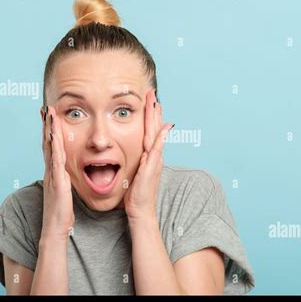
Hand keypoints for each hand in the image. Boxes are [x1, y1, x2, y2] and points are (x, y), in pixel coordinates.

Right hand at [40, 106, 74, 241]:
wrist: (55, 229)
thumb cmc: (62, 213)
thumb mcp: (65, 192)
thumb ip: (65, 181)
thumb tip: (68, 176)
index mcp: (54, 172)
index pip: (51, 148)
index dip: (50, 132)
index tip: (50, 117)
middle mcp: (51, 171)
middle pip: (47, 143)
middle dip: (47, 125)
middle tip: (45, 108)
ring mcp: (53, 175)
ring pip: (50, 148)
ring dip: (49, 130)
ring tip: (49, 114)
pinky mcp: (57, 181)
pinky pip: (56, 160)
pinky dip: (54, 147)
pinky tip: (54, 136)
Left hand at [123, 90, 173, 220]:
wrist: (140, 209)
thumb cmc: (136, 193)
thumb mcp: (136, 172)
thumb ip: (139, 160)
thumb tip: (140, 150)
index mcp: (148, 155)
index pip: (150, 130)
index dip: (150, 114)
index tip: (149, 99)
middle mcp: (154, 155)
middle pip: (155, 128)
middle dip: (154, 110)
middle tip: (153, 92)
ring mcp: (154, 161)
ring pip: (156, 135)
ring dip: (157, 118)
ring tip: (156, 102)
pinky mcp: (151, 168)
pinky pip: (156, 150)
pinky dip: (161, 138)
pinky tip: (163, 128)